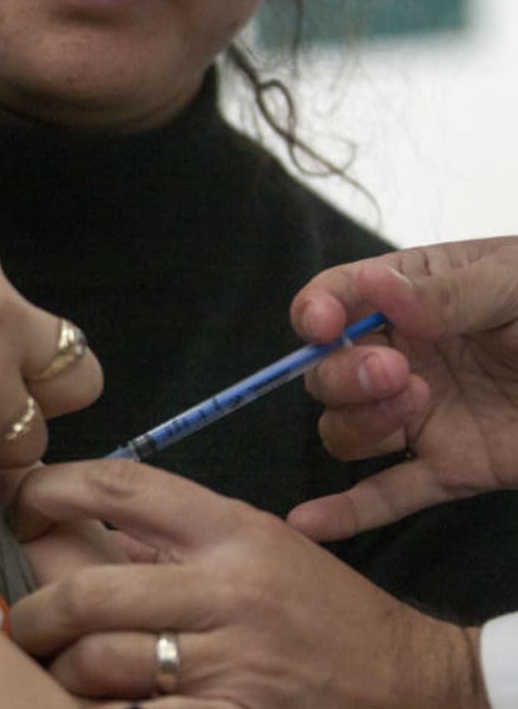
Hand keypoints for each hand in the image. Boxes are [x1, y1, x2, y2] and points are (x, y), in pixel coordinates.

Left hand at [6, 460, 487, 708]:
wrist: (408, 678)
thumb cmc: (317, 604)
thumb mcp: (253, 542)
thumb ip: (167, 538)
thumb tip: (63, 531)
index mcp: (228, 528)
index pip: (120, 486)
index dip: (51, 490)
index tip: (21, 507)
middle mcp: (226, 588)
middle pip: (90, 590)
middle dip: (34, 614)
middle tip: (20, 626)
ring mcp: (231, 660)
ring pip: (102, 663)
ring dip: (63, 672)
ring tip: (58, 673)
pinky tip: (98, 706)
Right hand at [288, 237, 517, 539]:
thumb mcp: (516, 284)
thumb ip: (446, 292)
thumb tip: (371, 287)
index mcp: (412, 297)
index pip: (336, 299)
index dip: (316, 312)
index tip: (322, 324)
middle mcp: (403, 357)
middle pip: (327, 374)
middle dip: (344, 373)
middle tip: (394, 372)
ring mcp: (422, 416)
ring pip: (346, 431)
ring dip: (360, 423)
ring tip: (415, 408)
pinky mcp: (450, 468)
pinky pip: (389, 493)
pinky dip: (348, 511)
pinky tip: (310, 524)